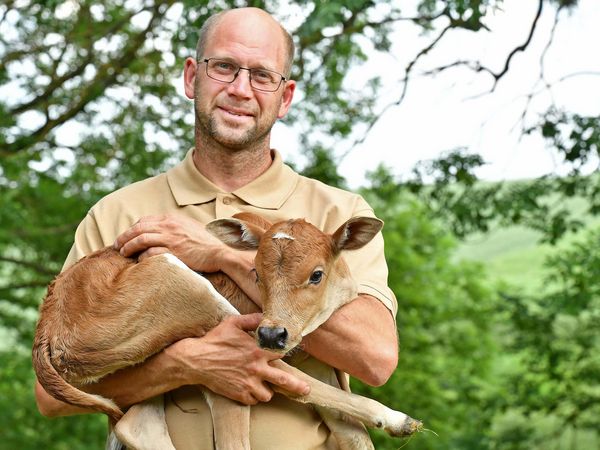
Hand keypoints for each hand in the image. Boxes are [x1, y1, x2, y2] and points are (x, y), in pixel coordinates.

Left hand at [114, 214, 226, 271]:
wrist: (219, 252)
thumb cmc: (205, 243)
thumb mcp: (189, 227)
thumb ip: (174, 226)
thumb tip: (160, 230)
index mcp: (172, 218)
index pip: (145, 220)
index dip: (132, 229)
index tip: (127, 236)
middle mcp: (170, 226)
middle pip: (139, 228)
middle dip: (124, 237)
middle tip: (117, 245)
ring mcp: (171, 238)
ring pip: (141, 239)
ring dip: (129, 246)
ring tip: (123, 253)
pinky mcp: (174, 252)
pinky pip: (151, 253)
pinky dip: (142, 257)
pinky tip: (139, 261)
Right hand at [164, 314, 309, 404]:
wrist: (195, 361)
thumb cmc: (215, 340)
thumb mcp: (233, 323)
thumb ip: (252, 319)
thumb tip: (266, 315)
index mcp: (257, 350)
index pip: (282, 353)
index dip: (287, 352)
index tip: (291, 353)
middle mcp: (256, 369)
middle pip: (284, 380)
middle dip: (298, 386)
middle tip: (305, 389)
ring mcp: (248, 384)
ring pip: (268, 394)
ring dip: (267, 390)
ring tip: (263, 384)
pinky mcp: (239, 395)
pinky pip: (253, 400)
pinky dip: (253, 396)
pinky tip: (248, 388)